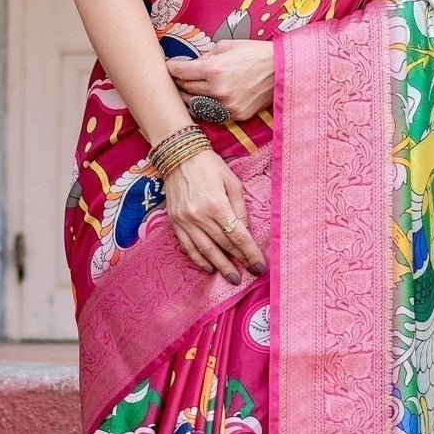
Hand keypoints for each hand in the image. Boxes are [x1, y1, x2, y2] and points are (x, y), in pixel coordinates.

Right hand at [161, 148, 266, 282]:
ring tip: (232, 277)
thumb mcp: (232, 182)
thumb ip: (240, 209)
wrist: (178, 155)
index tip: (259, 266)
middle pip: (223, 245)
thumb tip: (245, 232)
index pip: (238, 236)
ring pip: (206, 251)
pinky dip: (199, 260)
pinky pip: (188, 247)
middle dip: (238, 261)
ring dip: (221, 266)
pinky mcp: (175, 222)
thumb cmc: (209, 166)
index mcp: (217, 205)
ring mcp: (185, 221)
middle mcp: (200, 216)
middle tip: (250, 274)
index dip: (250, 253)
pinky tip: (209, 268)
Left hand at [167, 40, 273, 122]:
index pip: (180, 71)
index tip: (168, 66)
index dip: (171, 68)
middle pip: (185, 89)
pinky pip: (212, 113)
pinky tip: (204, 100)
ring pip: (195, 105)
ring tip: (185, 91)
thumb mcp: (227, 46)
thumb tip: (191, 64)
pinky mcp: (235, 116)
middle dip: (178, 82)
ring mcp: (226, 106)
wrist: (281, 70)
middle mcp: (217, 90)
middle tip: (175, 78)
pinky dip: (206, 107)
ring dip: (188, 97)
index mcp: (212, 69)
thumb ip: (206, 56)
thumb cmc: (254, 53)